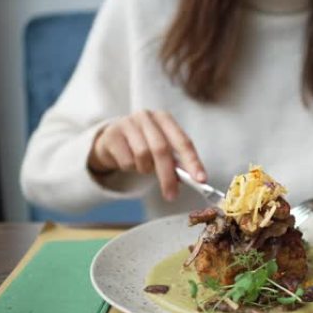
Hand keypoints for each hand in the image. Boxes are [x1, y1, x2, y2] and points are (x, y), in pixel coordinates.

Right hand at [87, 110, 205, 200]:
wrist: (111, 139)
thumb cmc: (142, 144)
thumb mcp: (161, 148)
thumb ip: (176, 161)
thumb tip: (191, 178)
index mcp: (164, 119)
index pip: (183, 141)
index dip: (193, 161)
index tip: (200, 179)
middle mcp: (146, 117)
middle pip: (162, 149)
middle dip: (168, 176)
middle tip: (172, 195)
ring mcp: (127, 123)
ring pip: (143, 156)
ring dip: (145, 169)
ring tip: (142, 166)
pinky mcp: (112, 135)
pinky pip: (126, 161)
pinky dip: (130, 168)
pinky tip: (128, 161)